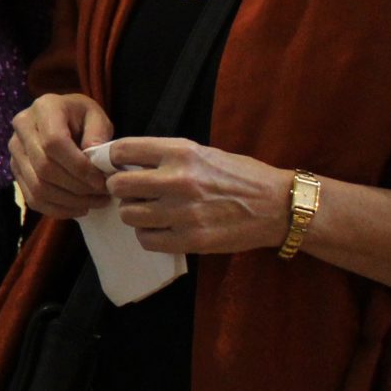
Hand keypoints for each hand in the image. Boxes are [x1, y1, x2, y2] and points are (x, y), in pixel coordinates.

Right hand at [8, 92, 112, 218]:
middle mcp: (22, 128)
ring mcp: (14, 151)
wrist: (61, 118)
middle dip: (77, 187)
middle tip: (103, 195)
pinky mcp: (15, 171)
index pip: (54, 143)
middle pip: (44, 168)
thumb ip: (98, 133)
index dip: (79, 167)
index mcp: (44, 108)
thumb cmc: (82, 117)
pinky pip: (32, 198)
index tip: (102, 180)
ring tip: (95, 203)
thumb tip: (94, 160)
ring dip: (69, 201)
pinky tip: (79, 208)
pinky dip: (57, 209)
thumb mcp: (96, 116)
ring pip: (37, 187)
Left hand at [101, 138, 294, 254]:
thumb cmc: (239, 176)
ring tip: (149, 211)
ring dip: (134, 213)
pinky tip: (161, 229)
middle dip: (120, 189)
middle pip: (118, 185)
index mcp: (181, 152)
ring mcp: (183, 212)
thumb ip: (166, 156)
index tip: (115, 166)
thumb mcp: (202, 153)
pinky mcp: (191, 240)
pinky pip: (146, 239)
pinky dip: (148, 235)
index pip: (123, 150)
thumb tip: (124, 162)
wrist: (277, 206)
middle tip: (132, 193)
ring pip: (128, 215)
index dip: (112, 159)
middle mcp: (178, 180)